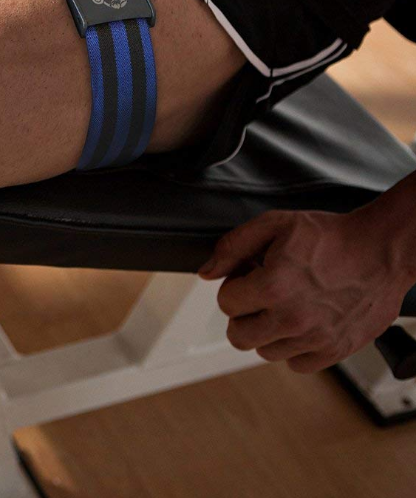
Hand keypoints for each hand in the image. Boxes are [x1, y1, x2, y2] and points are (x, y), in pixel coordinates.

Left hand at [199, 207, 415, 372]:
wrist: (383, 250)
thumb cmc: (332, 236)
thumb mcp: (275, 224)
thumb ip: (233, 246)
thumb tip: (206, 272)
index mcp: (274, 286)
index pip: (226, 302)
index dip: (234, 286)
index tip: (249, 276)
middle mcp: (293, 318)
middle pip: (238, 336)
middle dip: (242, 314)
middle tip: (259, 297)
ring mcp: (316, 339)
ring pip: (265, 351)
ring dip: (268, 331)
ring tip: (285, 306)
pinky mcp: (336, 351)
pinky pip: (296, 364)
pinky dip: (294, 348)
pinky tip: (302, 324)